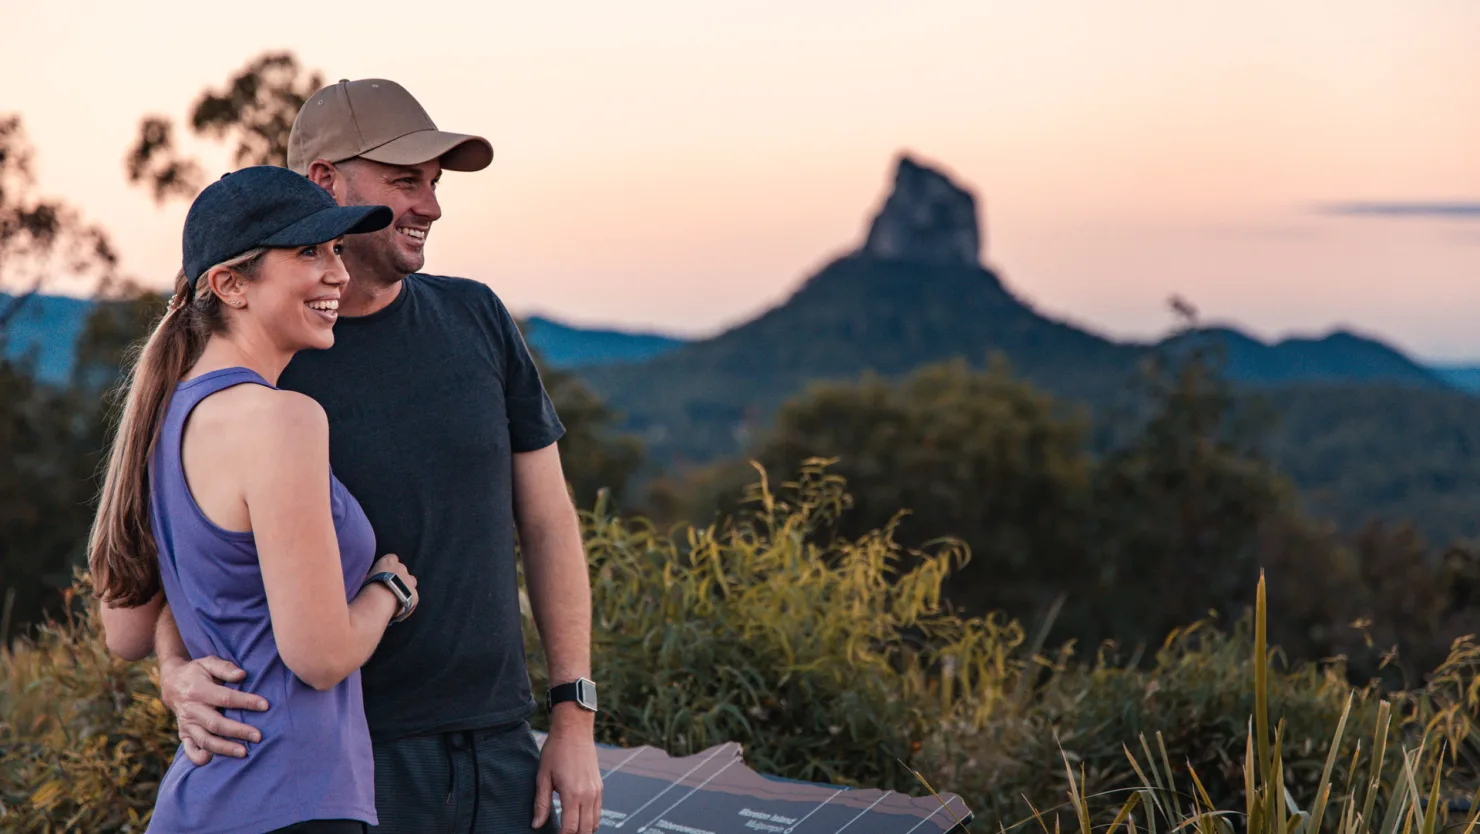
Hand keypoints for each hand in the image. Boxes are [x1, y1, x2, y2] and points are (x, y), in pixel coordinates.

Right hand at [158, 655, 268, 764]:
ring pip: (205, 740)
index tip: (265, 706)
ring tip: (244, 752)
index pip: (226, 698)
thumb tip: (242, 675)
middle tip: (258, 736)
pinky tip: (212, 760)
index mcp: (198, 690)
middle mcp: (191, 709)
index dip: (246, 702)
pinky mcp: (183, 734)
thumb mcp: (208, 662)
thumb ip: (225, 668)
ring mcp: (186, 724)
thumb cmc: (197, 672)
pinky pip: (189, 749)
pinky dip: (198, 757)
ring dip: (224, 748)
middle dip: (238, 731)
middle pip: (216, 724)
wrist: (171, 683)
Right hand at [369, 553, 418, 619]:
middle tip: (389, 588)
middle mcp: (402, 568)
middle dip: (398, 577)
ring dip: (405, 587)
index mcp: (388, 561)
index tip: (383, 574)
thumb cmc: (368, 587)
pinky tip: (399, 608)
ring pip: (411, 582)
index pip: (392, 558)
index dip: (388, 567)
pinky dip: (408, 601)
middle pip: (402, 570)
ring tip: (396, 597)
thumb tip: (371, 579)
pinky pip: (413, 597)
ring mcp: (410, 582)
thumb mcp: (366, 577)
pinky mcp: (414, 595)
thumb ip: (373, 575)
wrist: (380, 600)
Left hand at [533, 706, 601, 833]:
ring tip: (569, 830)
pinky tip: (578, 819)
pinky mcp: (599, 787)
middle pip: (585, 830)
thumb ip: (541, 804)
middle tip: (561, 833)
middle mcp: (588, 795)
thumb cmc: (556, 750)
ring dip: (583, 830)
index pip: (570, 829)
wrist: (574, 731)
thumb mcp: (543, 777)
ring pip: (594, 823)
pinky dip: (590, 820)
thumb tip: (536, 824)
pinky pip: (598, 812)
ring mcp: (596, 791)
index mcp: (573, 794)